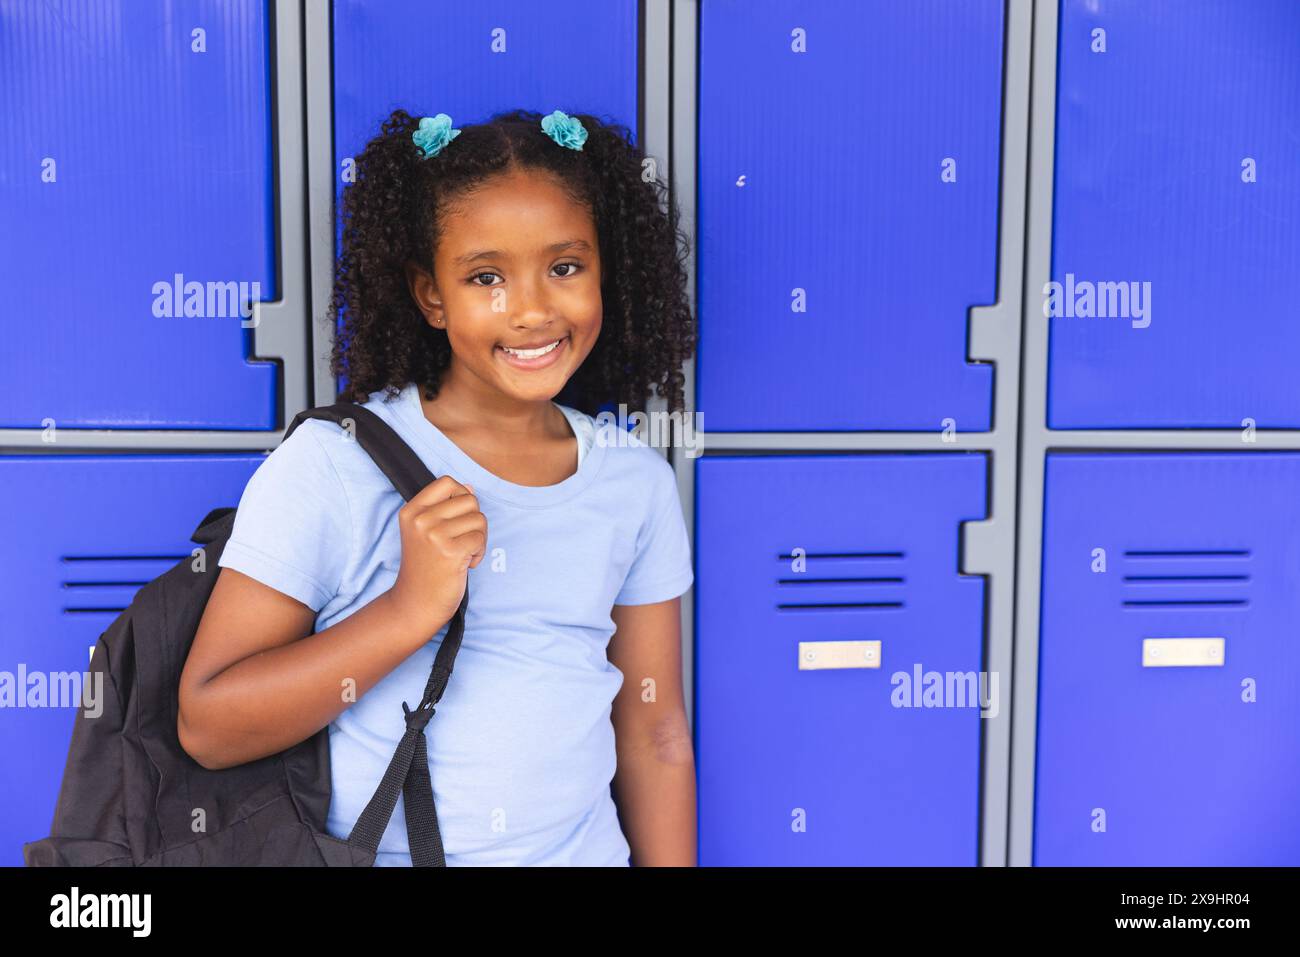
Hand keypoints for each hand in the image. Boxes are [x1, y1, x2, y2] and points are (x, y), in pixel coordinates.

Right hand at [384, 476, 485, 639]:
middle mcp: (420, 519)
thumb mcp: (426, 532)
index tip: (456, 520)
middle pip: (469, 500)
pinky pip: (480, 538)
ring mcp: (433, 534)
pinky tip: (464, 564)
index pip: (448, 482)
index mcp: (411, 510)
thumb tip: (469, 487)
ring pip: (478, 519)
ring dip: (478, 538)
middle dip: (473, 520)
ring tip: (462, 553)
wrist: (416, 603)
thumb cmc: (426, 567)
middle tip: (462, 541)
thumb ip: (446, 508)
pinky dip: (478, 553)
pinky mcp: (449, 551)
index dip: (461, 498)